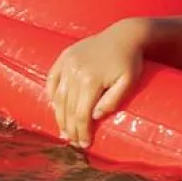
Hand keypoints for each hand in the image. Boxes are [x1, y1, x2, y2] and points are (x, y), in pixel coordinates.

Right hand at [45, 20, 144, 147]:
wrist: (125, 35)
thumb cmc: (130, 61)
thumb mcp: (129, 82)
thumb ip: (113, 100)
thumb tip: (95, 116)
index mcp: (90, 80)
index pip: (81, 114)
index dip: (82, 131)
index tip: (85, 144)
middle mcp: (74, 71)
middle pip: (67, 108)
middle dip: (70, 129)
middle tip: (74, 142)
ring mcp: (67, 63)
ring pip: (57, 96)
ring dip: (59, 116)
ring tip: (64, 131)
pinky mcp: (64, 56)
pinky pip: (52, 79)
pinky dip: (52, 94)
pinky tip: (56, 108)